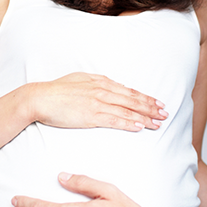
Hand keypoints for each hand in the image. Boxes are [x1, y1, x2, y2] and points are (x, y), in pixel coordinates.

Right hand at [31, 72, 166, 130]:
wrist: (40, 98)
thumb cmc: (58, 90)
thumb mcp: (81, 80)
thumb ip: (98, 83)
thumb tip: (112, 86)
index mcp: (101, 82)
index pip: (129, 91)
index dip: (145, 98)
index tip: (158, 103)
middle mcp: (102, 90)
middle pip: (133, 100)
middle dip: (151, 107)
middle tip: (165, 114)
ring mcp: (97, 103)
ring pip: (128, 110)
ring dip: (145, 117)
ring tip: (158, 123)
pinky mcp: (91, 115)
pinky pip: (115, 120)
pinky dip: (129, 123)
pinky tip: (139, 127)